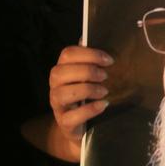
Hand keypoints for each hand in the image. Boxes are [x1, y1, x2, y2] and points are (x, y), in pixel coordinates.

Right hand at [49, 45, 112, 160]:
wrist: (82, 128)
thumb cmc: (87, 96)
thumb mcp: (89, 77)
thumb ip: (89, 59)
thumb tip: (88, 37)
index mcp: (62, 70)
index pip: (67, 54)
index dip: (89, 54)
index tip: (109, 60)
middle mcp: (55, 86)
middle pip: (59, 72)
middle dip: (86, 71)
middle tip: (105, 76)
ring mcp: (57, 106)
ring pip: (62, 94)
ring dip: (86, 90)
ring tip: (104, 91)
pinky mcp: (64, 123)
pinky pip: (71, 116)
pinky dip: (89, 110)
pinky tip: (103, 105)